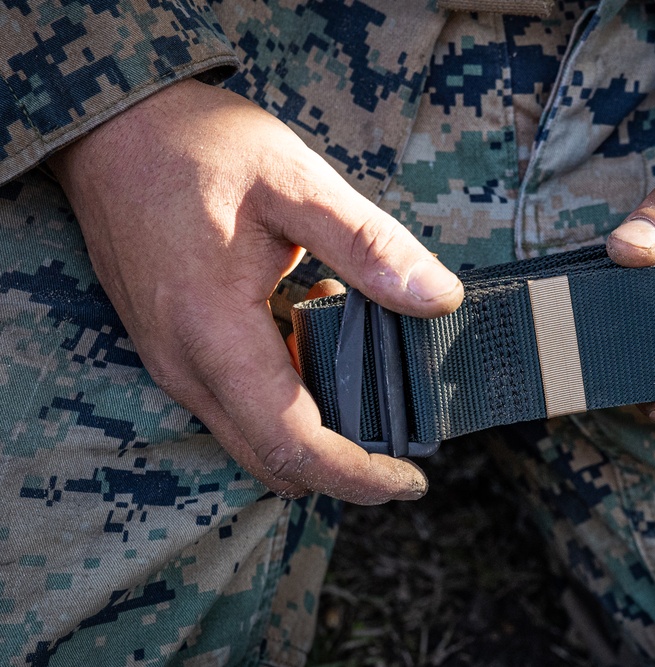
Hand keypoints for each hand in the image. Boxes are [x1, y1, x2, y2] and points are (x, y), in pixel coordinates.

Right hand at [49, 79, 463, 502]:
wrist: (110, 130)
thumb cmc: (196, 147)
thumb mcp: (296, 182)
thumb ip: (369, 246)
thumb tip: (439, 299)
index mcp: (214, 334)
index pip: (293, 446)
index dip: (358, 476)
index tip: (411, 481)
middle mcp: (185, 366)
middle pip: (272, 460)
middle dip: (342, 466)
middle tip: (403, 439)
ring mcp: (173, 362)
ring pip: (254, 437)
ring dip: (316, 427)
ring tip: (367, 365)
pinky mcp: (174, 348)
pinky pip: (237, 403)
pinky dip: (288, 394)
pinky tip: (315, 327)